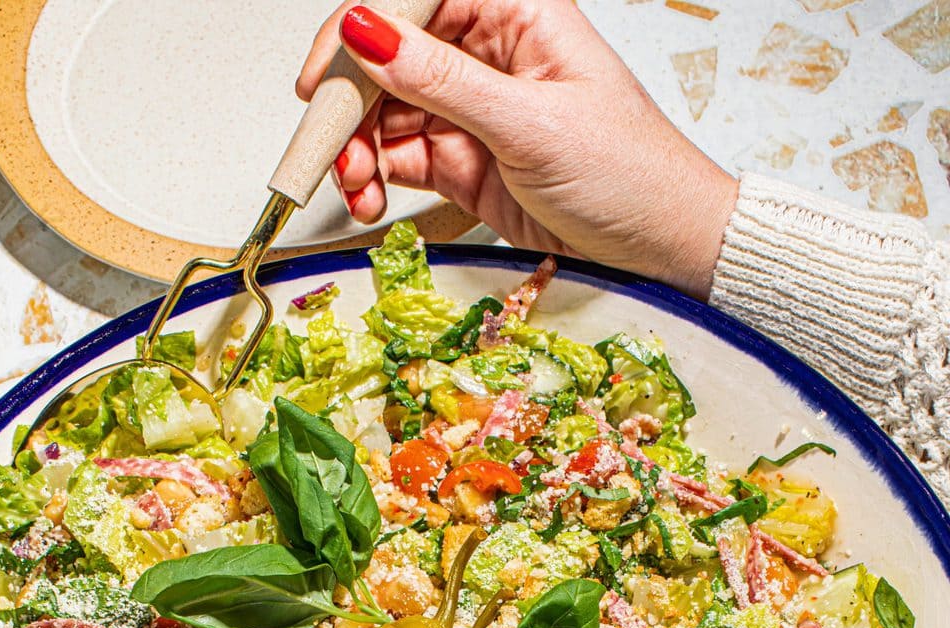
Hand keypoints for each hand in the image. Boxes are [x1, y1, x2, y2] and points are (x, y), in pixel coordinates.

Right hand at [299, 0, 737, 299]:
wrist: (657, 246)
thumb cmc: (628, 172)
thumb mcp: (529, 123)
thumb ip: (442, 80)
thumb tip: (367, 32)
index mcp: (516, 10)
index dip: (362, 23)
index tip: (331, 69)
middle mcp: (488, 52)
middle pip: (389, 54)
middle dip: (352, 99)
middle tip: (328, 143)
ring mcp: (471, 108)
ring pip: (386, 111)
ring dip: (357, 149)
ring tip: (356, 186)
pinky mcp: (463, 161)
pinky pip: (399, 159)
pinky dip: (374, 180)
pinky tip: (369, 199)